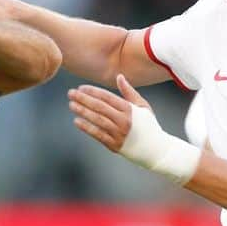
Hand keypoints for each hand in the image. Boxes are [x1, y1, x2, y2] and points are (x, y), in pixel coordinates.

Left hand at [68, 74, 199, 185]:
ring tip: (71, 105)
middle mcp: (124, 120)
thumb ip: (129, 91)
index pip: (107, 97)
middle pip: (100, 107)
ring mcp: (119, 133)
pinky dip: (86, 127)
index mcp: (130, 109)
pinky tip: (76, 121)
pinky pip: (97, 135)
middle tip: (70, 94)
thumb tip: (119, 76)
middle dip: (83, 99)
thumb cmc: (148, 125)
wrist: (155, 149)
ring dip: (82, 111)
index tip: (81, 88)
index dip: (93, 92)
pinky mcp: (114, 145)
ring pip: (97, 120)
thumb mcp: (142, 106)